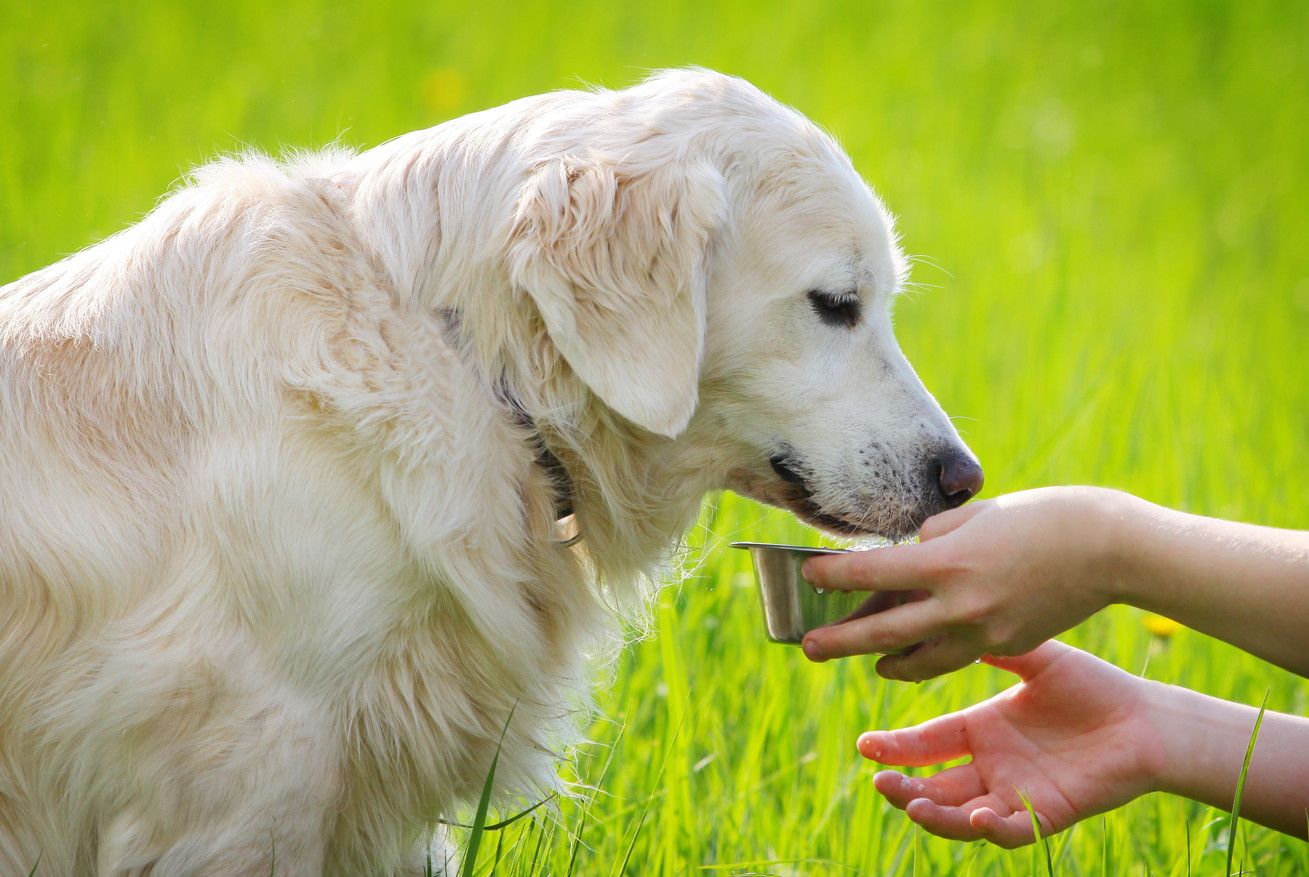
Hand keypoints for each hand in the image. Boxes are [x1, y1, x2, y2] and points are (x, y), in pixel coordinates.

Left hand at [801, 486, 1130, 680]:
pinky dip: (929, 657)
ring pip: (919, 660)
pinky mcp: (1006, 645)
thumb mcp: (975, 515)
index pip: (870, 574)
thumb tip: (906, 558)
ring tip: (866, 660)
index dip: (833, 575)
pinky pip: (955, 657)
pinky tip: (916, 654)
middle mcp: (958, 605)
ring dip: (885, 661)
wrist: (1109, 548)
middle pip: (882, 632)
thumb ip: (933, 538)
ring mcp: (984, 633)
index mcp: (945, 563)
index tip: (809, 574)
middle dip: (839, 640)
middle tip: (808, 647)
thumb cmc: (1042, 515)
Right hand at [864, 641, 1164, 846]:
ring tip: (913, 804)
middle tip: (880, 781)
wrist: (1147, 719)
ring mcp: (1016, 793)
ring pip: (961, 815)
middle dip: (902, 788)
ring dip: (933, 815)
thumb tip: (945, 615)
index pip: (926, 744)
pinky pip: (1011, 830)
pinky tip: (978, 816)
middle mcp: (991, 766)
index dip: (894, 748)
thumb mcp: (1035, 659)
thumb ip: (992, 646)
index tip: (865, 745)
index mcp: (982, 730)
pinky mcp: (1046, 814)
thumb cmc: (1093, 686)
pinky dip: (992, 830)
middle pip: (933, 786)